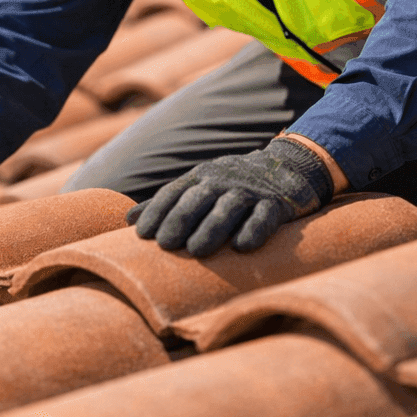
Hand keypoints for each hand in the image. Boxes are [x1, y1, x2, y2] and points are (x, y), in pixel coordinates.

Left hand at [126, 137, 333, 256]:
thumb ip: (167, 202)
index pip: (173, 193)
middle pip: (198, 199)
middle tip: (165, 245)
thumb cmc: (233, 184)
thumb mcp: (200, 185)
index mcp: (200, 178)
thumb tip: (129, 219)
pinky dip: (254, 230)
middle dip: (180, 221)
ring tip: (197, 250)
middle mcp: (222, 181)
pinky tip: (242, 247)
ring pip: (228, 208)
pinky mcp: (277, 203)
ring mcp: (250, 191)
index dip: (157, 212)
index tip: (142, 235)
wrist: (288, 166)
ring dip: (211, 228)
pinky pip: (265, 216)